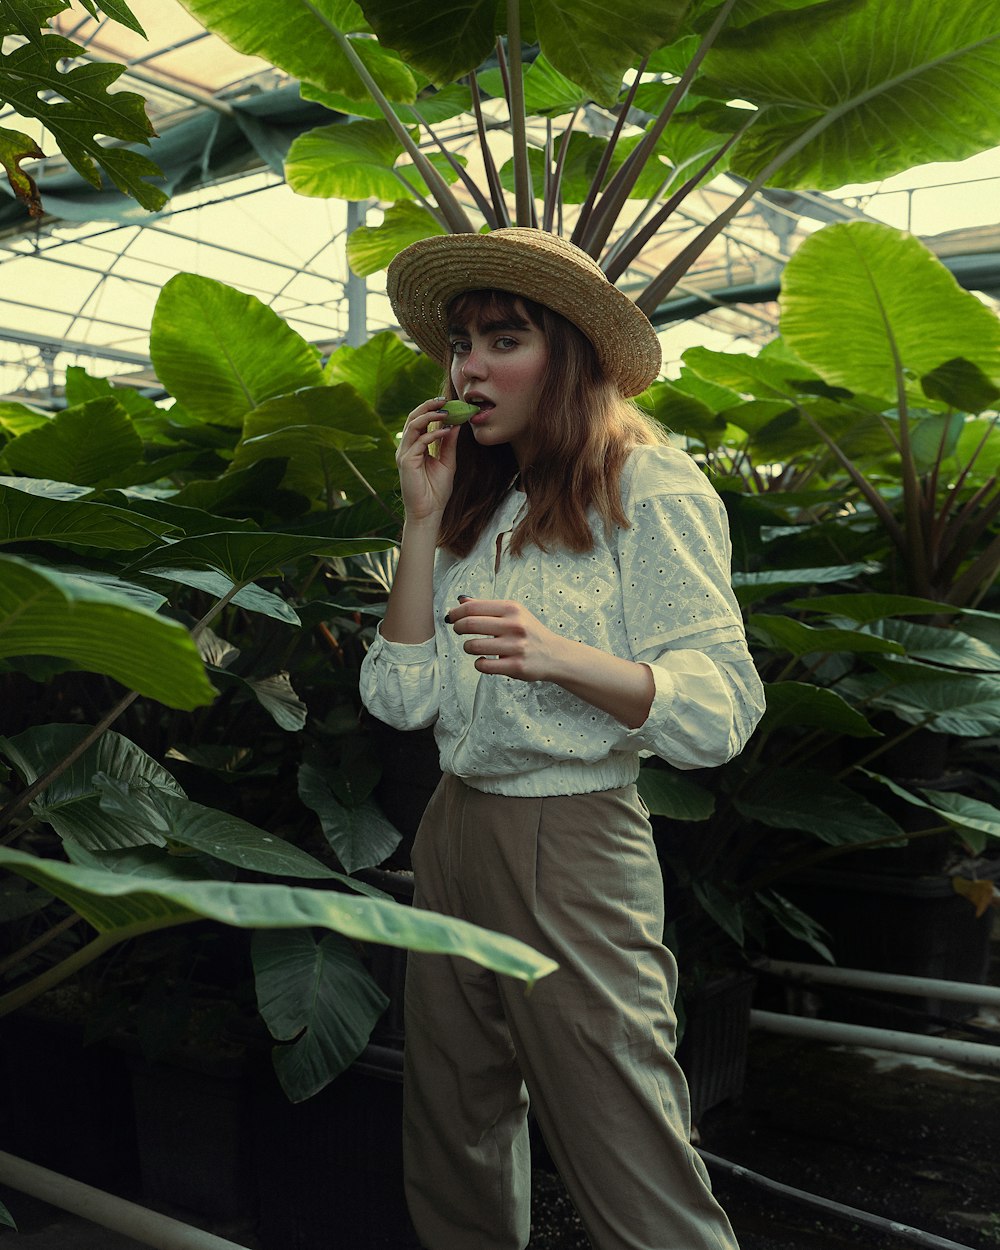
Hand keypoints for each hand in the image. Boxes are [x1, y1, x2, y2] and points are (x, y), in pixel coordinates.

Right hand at [396, 397, 460, 523]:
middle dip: (428, 407)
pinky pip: (419, 441)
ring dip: (430, 416)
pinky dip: (433, 434)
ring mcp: (404, 454)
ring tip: (446, 411)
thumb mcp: (447, 462)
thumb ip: (448, 443)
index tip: (447, 402)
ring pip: (413, 425)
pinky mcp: (405, 461)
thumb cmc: (436, 490)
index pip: (419, 421)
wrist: (429, 512)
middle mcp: (406, 448)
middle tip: (444, 400)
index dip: (431, 410)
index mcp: (414, 447)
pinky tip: (447, 430)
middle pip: (412, 418)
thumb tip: (455, 424)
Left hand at [447, 598, 566, 681]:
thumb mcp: (513, 613)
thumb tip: (461, 600)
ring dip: (467, 647)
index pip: (473, 607)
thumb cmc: (529, 631)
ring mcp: (516, 647)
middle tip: (458, 630)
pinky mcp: (516, 666)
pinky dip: (478, 663)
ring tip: (472, 646)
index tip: (452, 617)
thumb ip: (486, 607)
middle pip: (470, 624)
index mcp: (512, 608)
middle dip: (457, 628)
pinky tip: (483, 660)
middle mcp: (514, 625)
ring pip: (474, 646)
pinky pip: (483, 665)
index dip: (456, 613)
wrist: (554, 654)